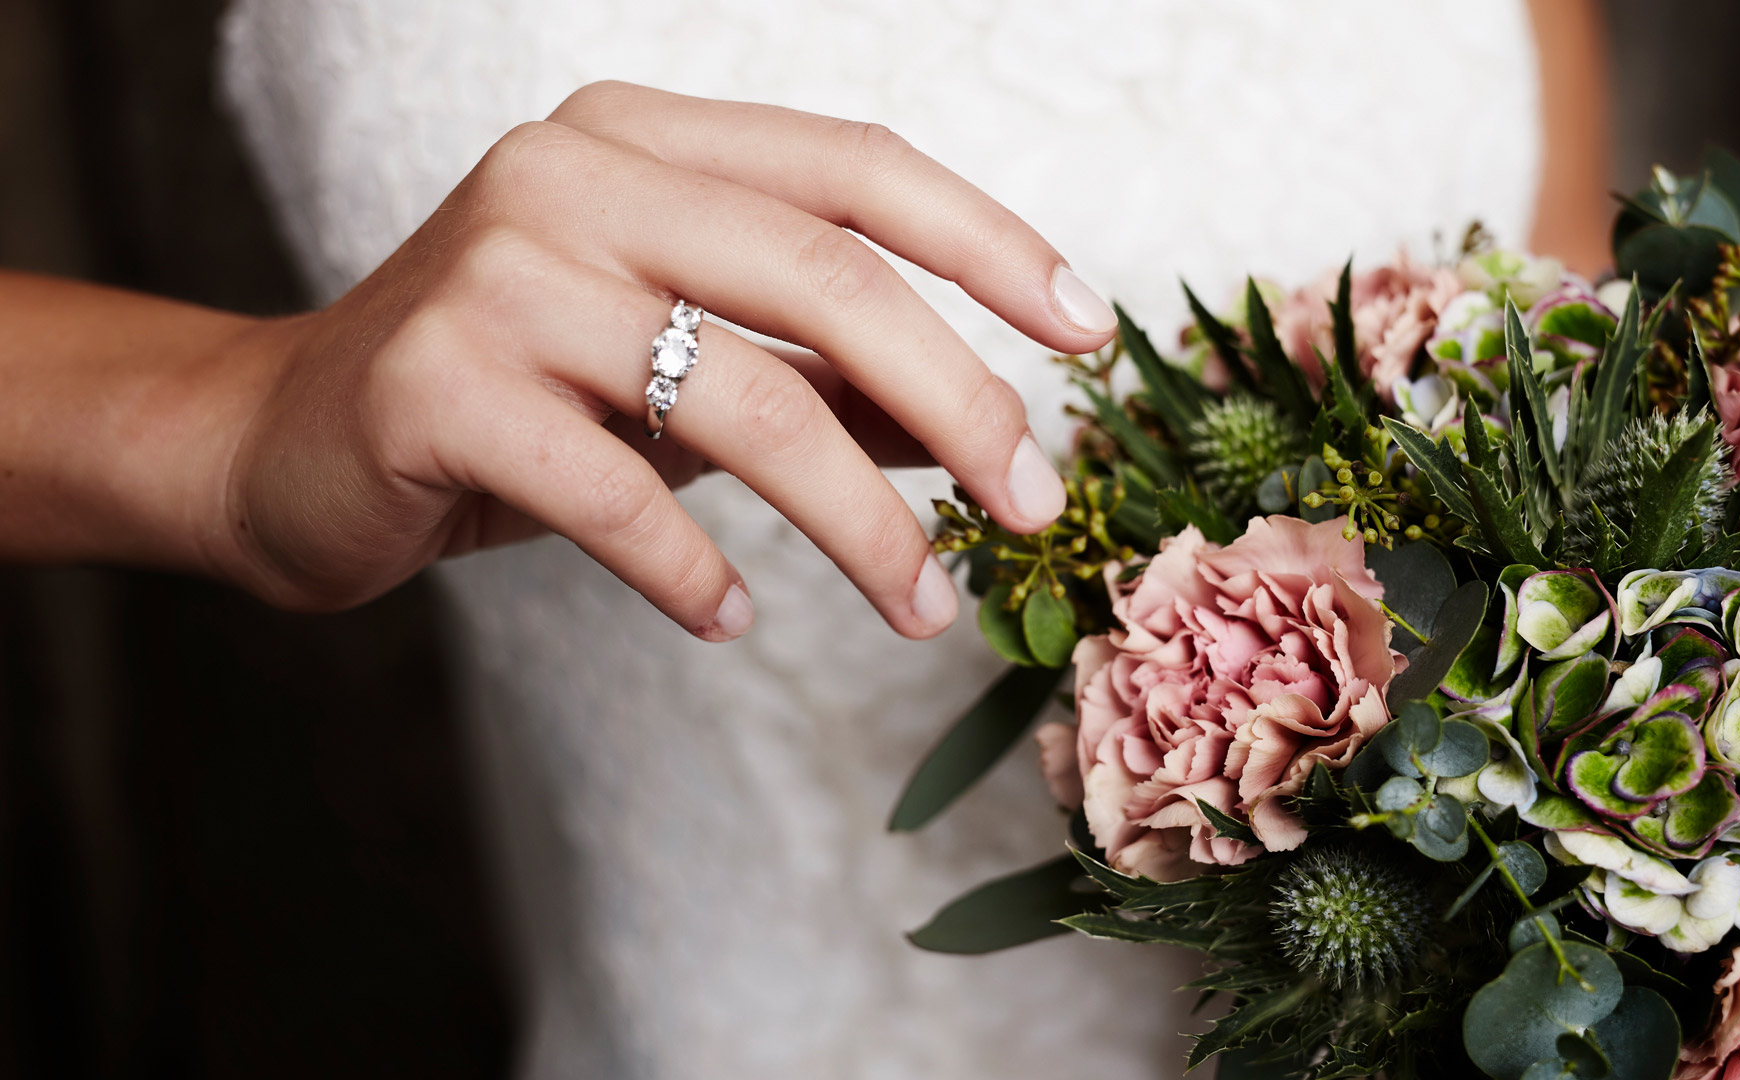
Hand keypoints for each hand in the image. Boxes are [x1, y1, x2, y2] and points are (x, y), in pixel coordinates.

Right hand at [216, 83, 1117, 639]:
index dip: (989, 242)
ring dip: (859, 521)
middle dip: (958, 401)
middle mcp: (572, 177)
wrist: (280, 440)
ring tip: (918, 604)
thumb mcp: (675, 370)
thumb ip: (814, 376)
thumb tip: (972, 429)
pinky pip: (614, 491)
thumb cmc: (511, 400)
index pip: (856, 167)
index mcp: (643, 142)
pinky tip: (732, 618)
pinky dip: (694, 571)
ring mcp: (498, 273)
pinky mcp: (434, 384)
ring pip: (741, 396)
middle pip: (826, 276)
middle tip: (1030, 505)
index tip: (1087, 331)